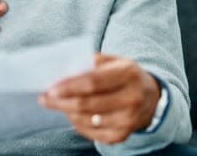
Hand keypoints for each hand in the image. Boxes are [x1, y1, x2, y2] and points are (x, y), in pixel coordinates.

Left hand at [38, 54, 160, 143]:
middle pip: (87, 104)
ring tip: (56, 103)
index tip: (50, 88)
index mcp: (128, 74)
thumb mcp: (114, 61)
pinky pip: (91, 132)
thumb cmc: (125, 75)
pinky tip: (72, 114)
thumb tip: (64, 69)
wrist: (152, 98)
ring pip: (86, 120)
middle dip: (61, 102)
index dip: (68, 86)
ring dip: (67, 112)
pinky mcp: (123, 135)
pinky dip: (77, 123)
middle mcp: (132, 99)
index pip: (92, 82)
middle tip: (44, 98)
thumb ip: (91, 62)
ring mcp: (128, 120)